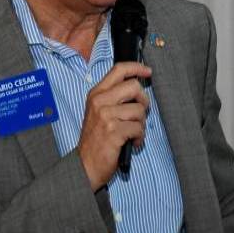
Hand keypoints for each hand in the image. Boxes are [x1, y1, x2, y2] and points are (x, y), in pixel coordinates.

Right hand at [77, 62, 151, 189]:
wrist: (85, 165)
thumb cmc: (96, 139)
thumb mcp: (98, 112)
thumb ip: (113, 97)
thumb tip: (137, 87)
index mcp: (96, 94)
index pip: (119, 70)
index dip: (136, 67)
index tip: (148, 71)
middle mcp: (100, 102)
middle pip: (134, 86)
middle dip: (143, 100)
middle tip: (140, 113)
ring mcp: (106, 116)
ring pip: (139, 110)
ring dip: (141, 124)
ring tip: (132, 133)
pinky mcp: (114, 131)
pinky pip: (139, 128)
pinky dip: (139, 137)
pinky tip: (132, 142)